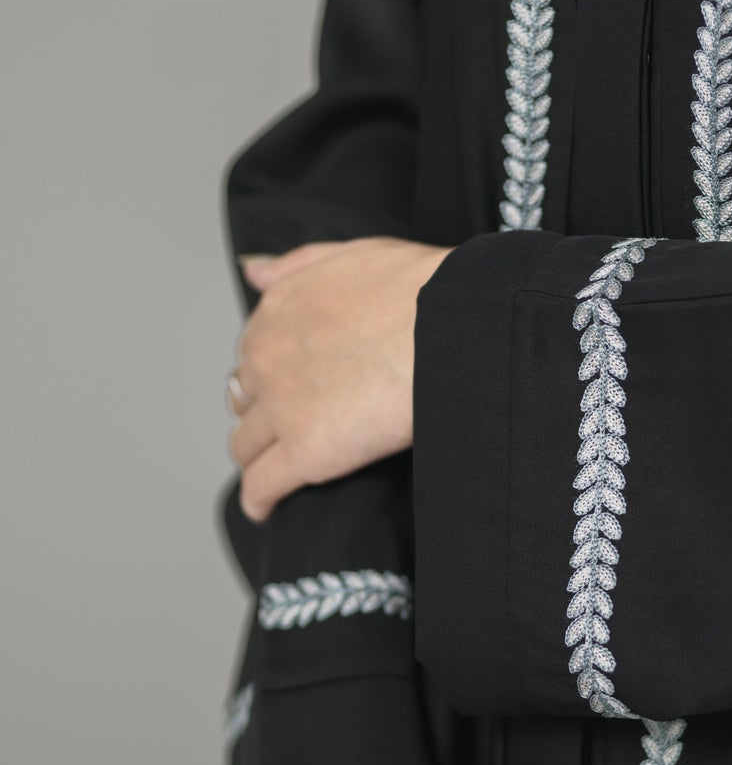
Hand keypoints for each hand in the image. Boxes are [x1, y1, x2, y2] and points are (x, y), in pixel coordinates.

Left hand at [230, 238, 452, 520]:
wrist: (452, 324)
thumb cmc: (418, 289)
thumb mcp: (352, 254)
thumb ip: (297, 266)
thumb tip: (255, 275)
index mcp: (277, 312)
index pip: (253, 354)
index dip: (273, 375)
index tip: (295, 388)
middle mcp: (266, 358)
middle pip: (246, 399)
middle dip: (264, 413)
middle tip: (295, 428)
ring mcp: (281, 408)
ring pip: (246, 446)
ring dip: (258, 459)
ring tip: (276, 473)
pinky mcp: (304, 453)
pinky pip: (261, 486)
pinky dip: (259, 501)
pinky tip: (267, 510)